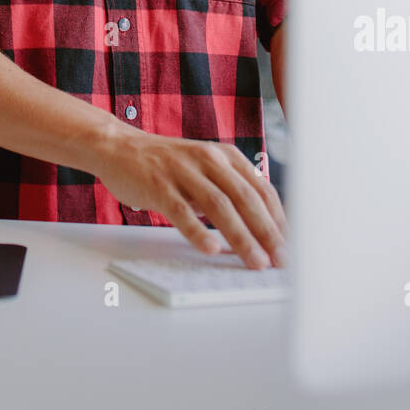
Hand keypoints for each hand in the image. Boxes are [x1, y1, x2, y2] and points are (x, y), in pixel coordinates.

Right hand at [91, 127, 287, 268]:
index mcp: (226, 155)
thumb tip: (262, 229)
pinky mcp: (158, 183)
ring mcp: (182, 170)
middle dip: (267, 232)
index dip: (278, 219)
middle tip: (279, 260)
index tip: (289, 246)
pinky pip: (181, 210)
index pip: (261, 189)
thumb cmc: (168, 166)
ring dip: (241, 237)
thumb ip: (230, 191)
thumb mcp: (205, 170)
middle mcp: (209, 158)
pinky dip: (198, 231)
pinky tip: (211, 249)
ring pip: (218, 205)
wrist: (120, 147)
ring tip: (255, 262)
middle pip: (245, 198)